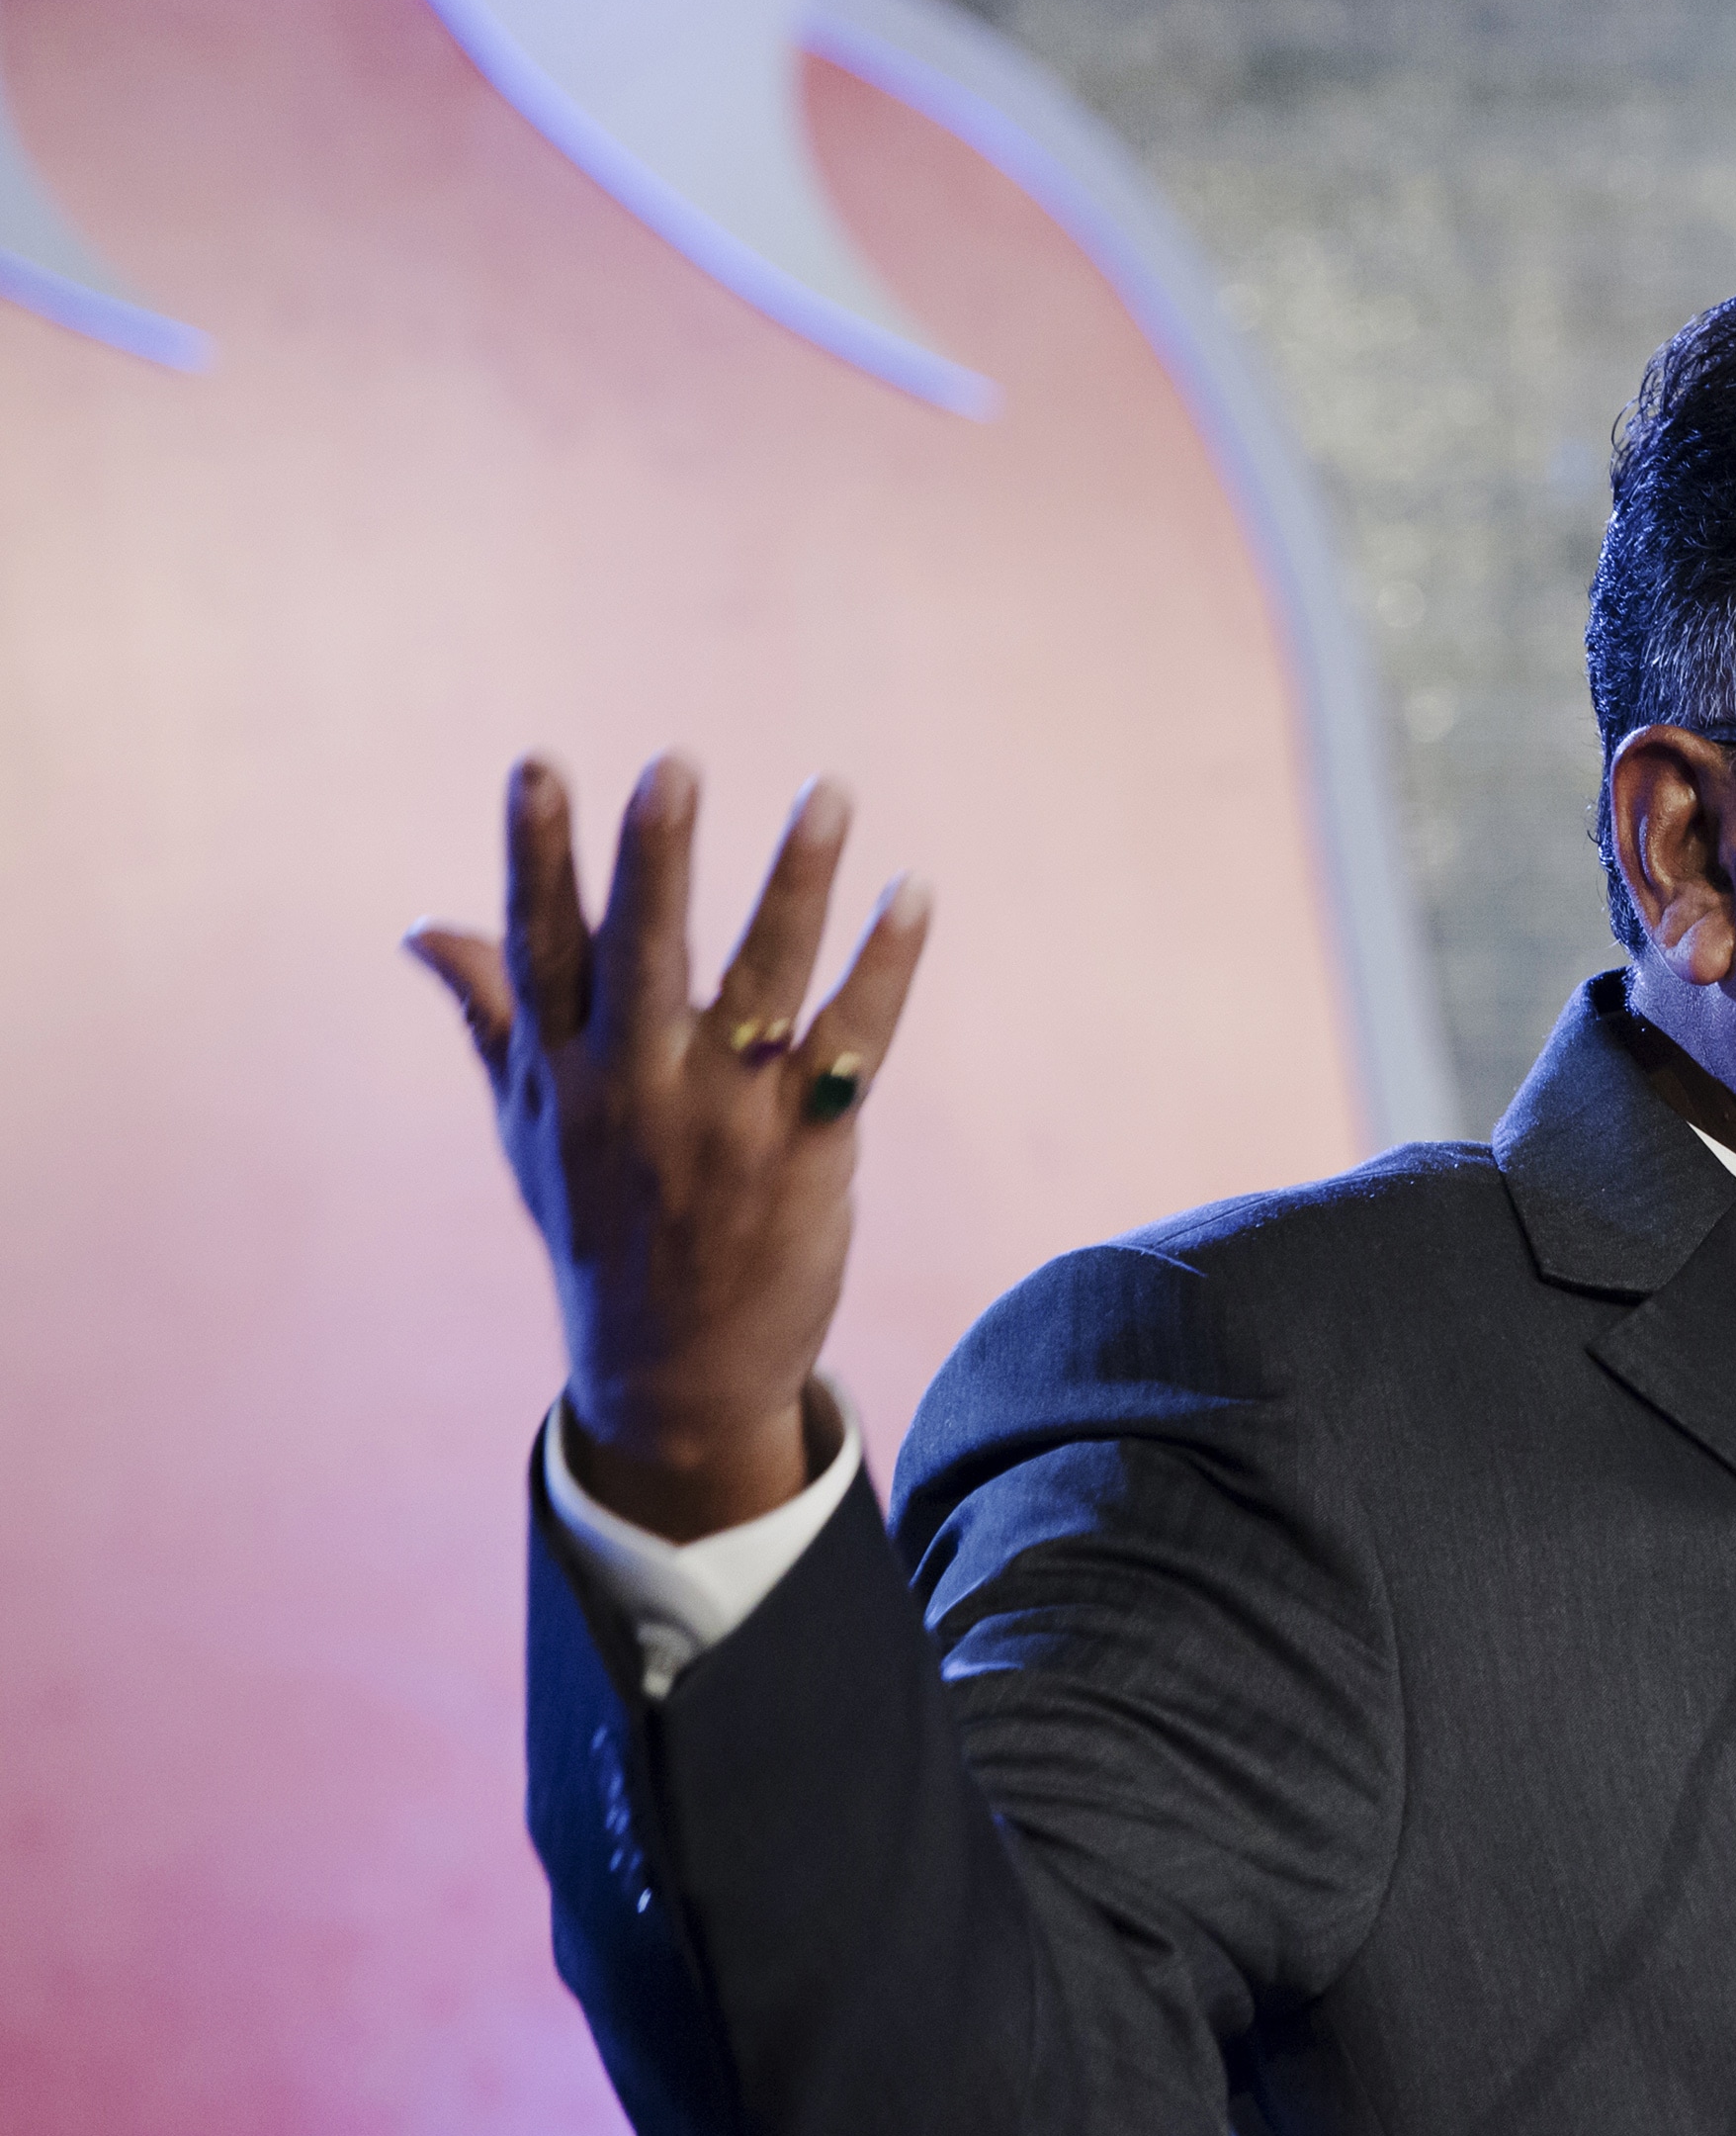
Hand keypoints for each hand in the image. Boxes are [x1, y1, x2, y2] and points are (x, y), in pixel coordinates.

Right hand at [408, 755, 931, 1537]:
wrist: (673, 1371)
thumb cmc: (599, 1227)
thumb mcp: (527, 1128)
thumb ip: (492, 1016)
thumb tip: (424, 928)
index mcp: (560, 1072)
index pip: (539, 945)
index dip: (536, 854)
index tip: (537, 764)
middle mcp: (634, 1087)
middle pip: (642, 954)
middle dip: (656, 858)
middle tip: (672, 764)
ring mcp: (722, 1119)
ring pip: (764, 982)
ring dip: (798, 883)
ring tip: (829, 794)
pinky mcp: (804, 1150)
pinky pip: (850, 1042)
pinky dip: (884, 967)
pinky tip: (912, 897)